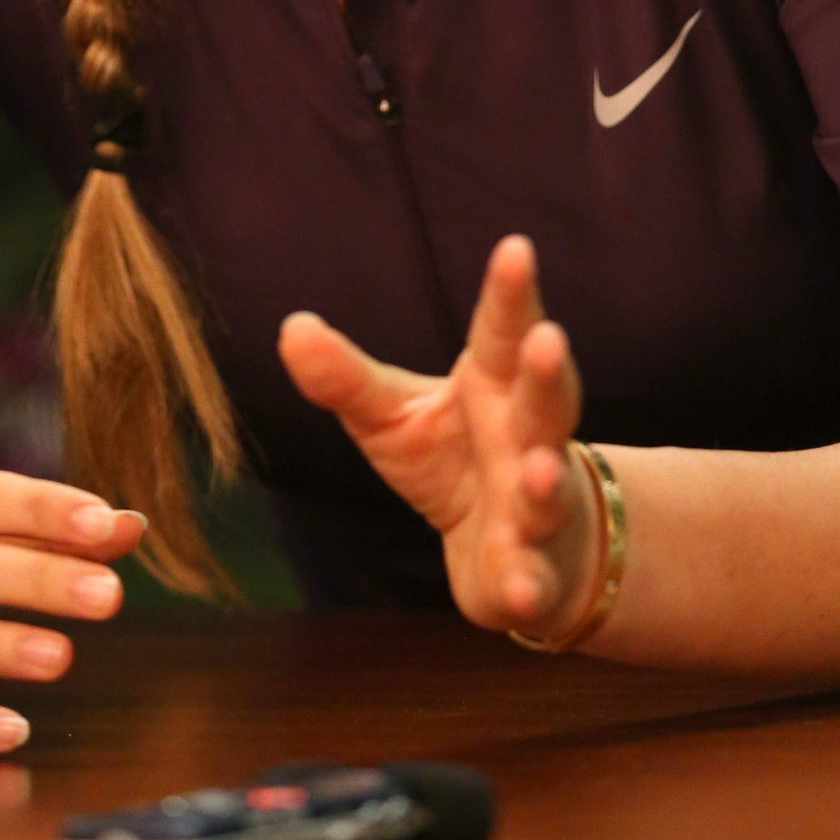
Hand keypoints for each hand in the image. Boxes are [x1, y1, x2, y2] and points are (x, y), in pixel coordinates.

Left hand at [278, 235, 601, 640]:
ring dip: (544, 480)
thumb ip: (346, 378)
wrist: (514, 548)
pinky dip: (531, 586)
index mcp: (496, 385)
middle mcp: (529, 438)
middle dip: (549, 373)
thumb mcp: (392, 414)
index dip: (512, 292)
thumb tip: (290, 326)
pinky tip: (522, 592)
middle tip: (548, 339)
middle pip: (546, 400)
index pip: (504, 330)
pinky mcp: (532, 571)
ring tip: (536, 472)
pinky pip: (534, 578)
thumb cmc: (453, 459)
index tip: (516, 247)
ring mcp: (539, 507)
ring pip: (548, 488)